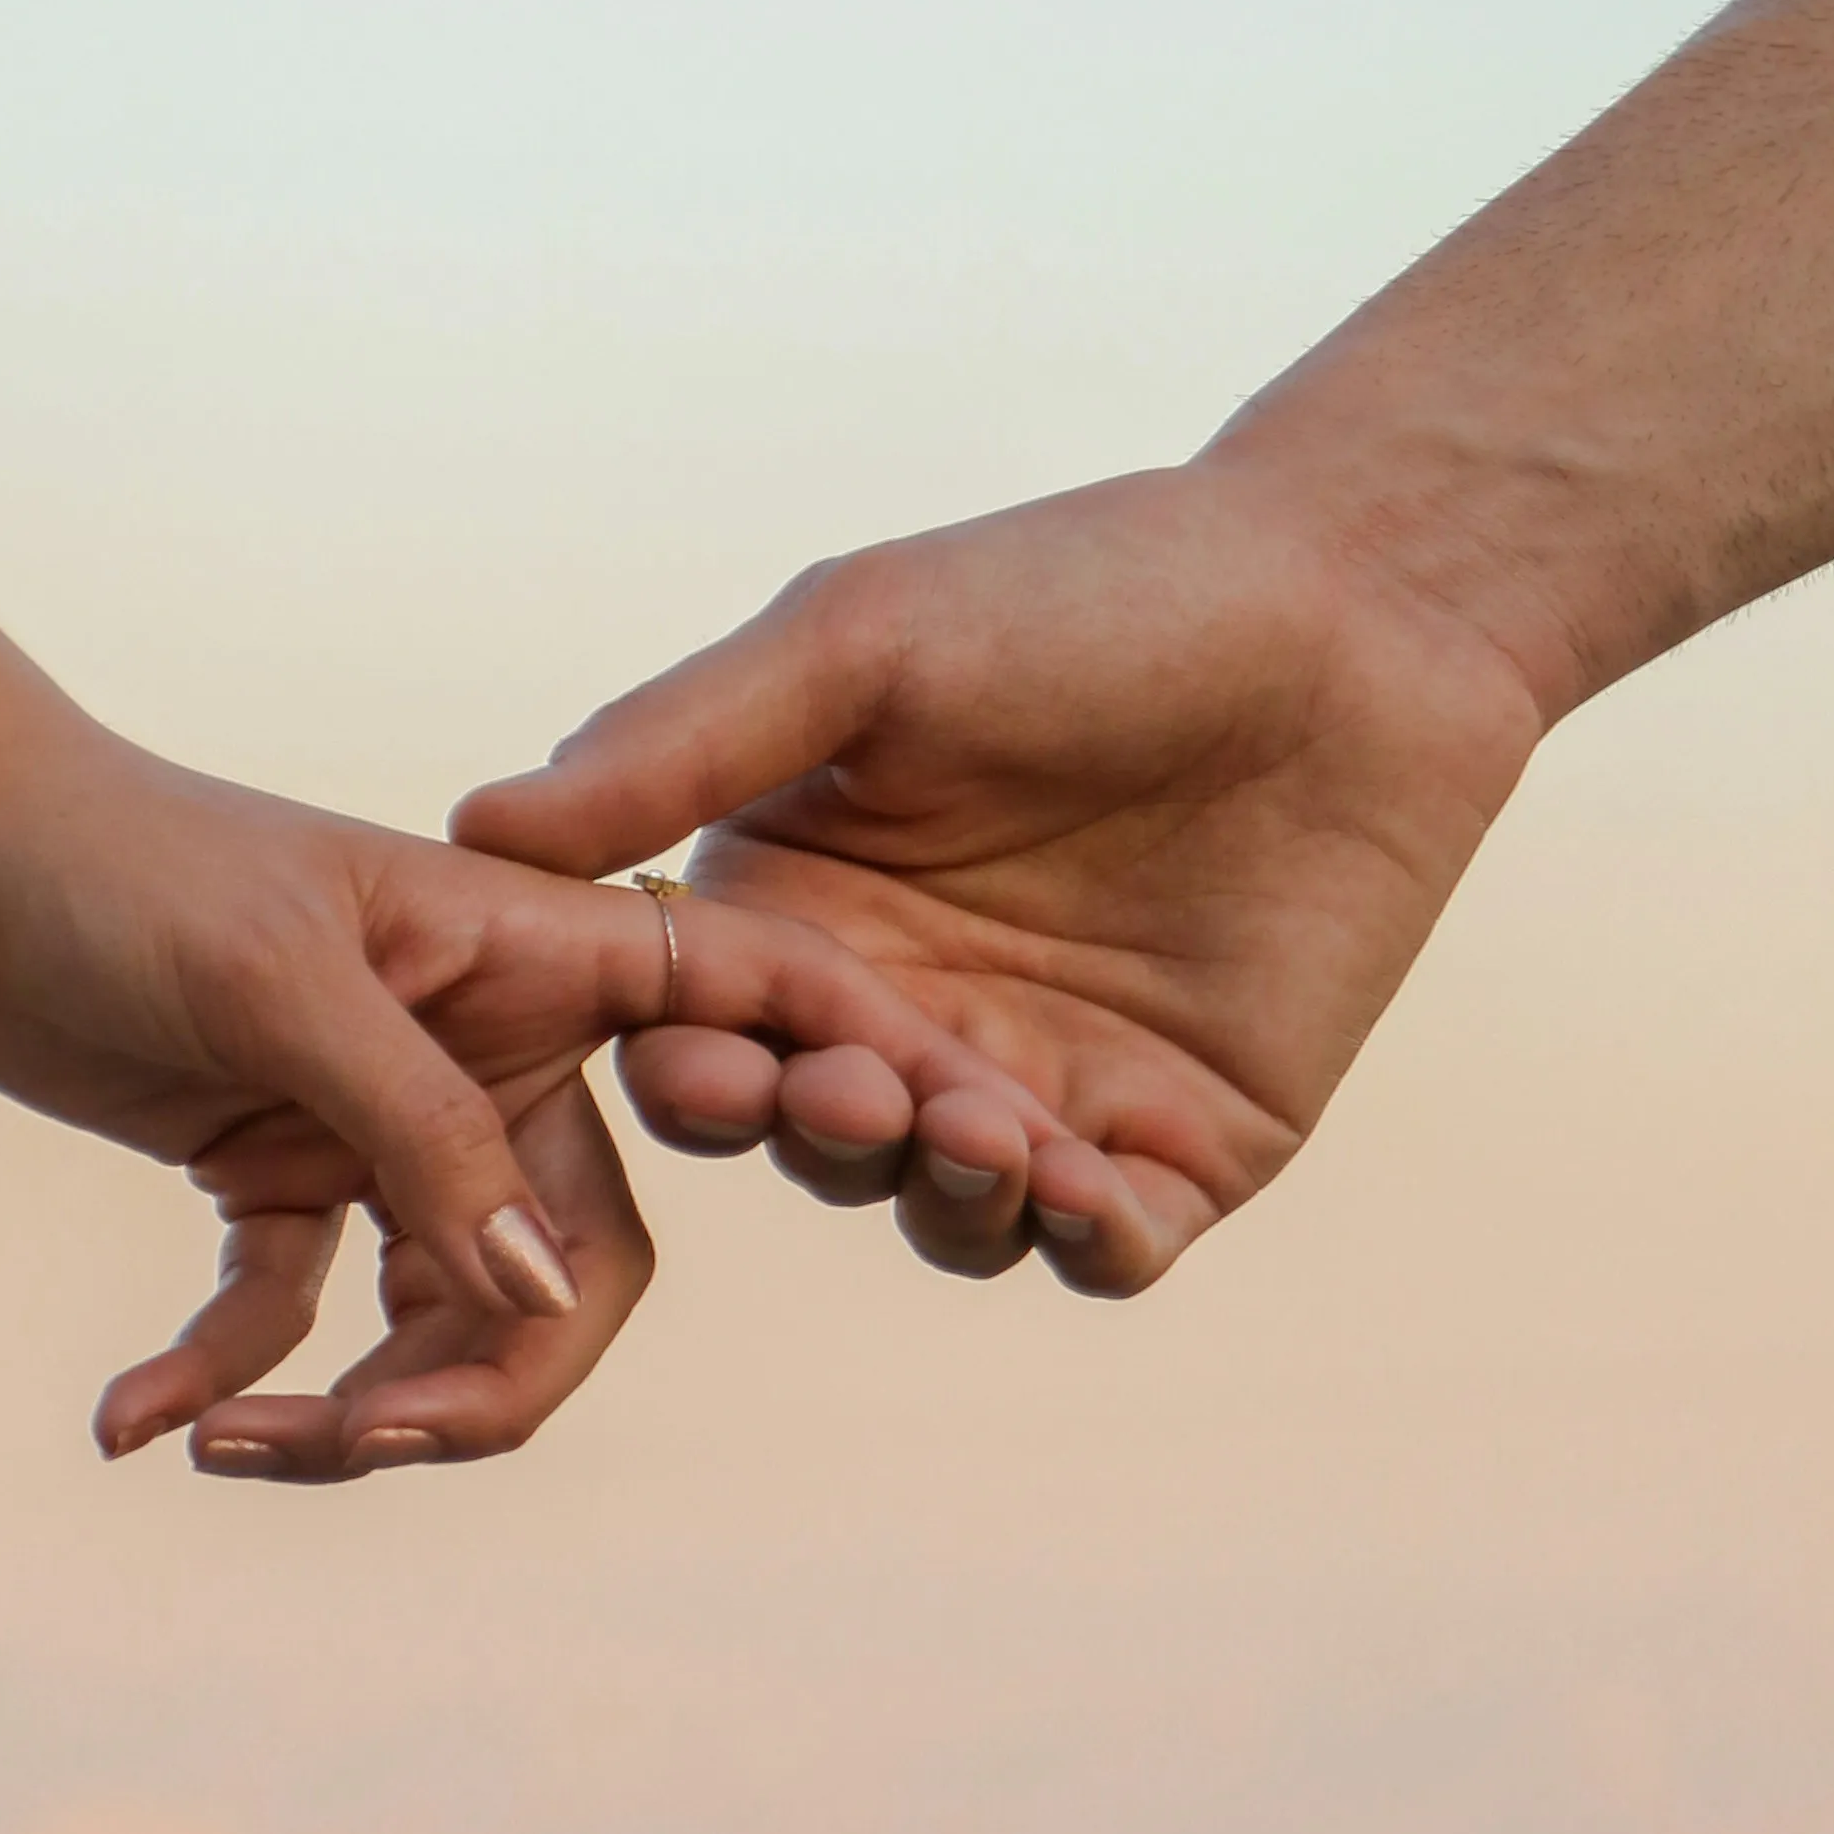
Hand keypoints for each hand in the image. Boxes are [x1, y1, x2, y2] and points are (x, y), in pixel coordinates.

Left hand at [0, 445, 1108, 1465]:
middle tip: (368, 1441)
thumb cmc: (121, 865)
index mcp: (541, 960)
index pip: (745, 1022)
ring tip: (226, 1446)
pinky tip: (133, 1421)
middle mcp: (492, 1053)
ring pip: (440, 1327)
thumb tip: (538, 1299)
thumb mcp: (282, 987)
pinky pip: (290, 1324)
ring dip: (346, 1413)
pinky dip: (220, 1380)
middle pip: (574, 1269)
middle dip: (490, 1380)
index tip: (991, 1144)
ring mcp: (387, 1127)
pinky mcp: (278, 1178)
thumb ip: (420, 1137)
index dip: (861, 1082)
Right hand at [449, 453, 1555, 1293]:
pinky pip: (1107, 1243)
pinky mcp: (1184, 1143)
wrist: (1355, 605)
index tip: (702, 1062)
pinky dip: (1081, 1240)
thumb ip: (682, 740)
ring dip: (947, 1193)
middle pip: (817, 1147)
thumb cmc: (1095, 590)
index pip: (703, 1035)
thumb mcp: (863, 640)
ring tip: (979, 1128)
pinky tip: (1078, 1193)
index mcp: (805, 913)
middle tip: (854, 1097)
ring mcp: (1047, 1092)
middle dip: (825, 1136)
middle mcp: (908, 1020)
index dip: (697, 1070)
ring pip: (951, 1216)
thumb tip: (477, 825)